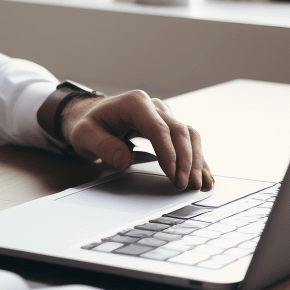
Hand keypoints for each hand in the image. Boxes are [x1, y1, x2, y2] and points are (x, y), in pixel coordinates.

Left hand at [55, 90, 212, 190]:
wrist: (89, 116)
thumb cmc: (87, 124)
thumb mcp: (84, 135)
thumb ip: (103, 146)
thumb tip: (124, 160)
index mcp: (134, 103)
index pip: (158, 128)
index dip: (169, 153)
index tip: (173, 175)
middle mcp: (154, 106)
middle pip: (178, 131)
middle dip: (186, 160)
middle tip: (186, 185)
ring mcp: (164, 115)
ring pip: (189, 135)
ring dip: (196, 160)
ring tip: (199, 184)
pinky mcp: (168, 127)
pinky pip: (189, 141)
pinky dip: (198, 158)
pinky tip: (204, 175)